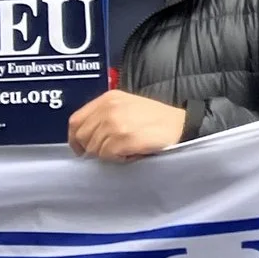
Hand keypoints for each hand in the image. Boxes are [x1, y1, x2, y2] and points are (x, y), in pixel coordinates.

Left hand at [68, 90, 187, 159]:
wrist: (182, 126)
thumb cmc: (157, 120)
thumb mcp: (128, 107)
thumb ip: (105, 115)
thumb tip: (85, 137)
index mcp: (108, 98)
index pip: (76, 121)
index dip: (75, 138)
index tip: (82, 148)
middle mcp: (109, 109)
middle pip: (83, 136)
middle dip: (93, 148)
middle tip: (111, 151)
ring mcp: (116, 123)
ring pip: (94, 148)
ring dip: (108, 154)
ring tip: (125, 150)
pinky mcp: (124, 138)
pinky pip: (107, 156)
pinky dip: (118, 159)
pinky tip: (131, 153)